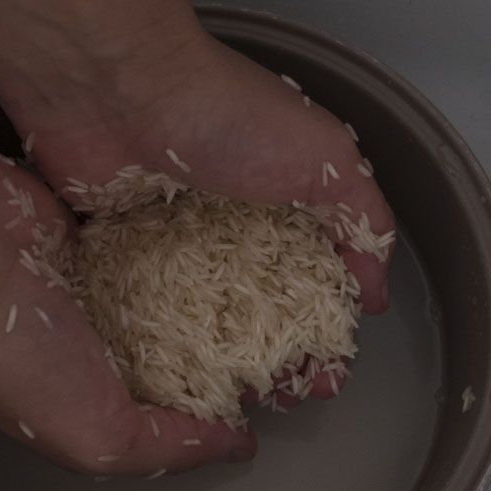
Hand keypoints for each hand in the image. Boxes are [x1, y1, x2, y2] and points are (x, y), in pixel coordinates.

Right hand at [0, 144, 256, 475]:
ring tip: (274, 271)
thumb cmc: (8, 353)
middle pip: (180, 346)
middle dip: (229, 339)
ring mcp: (93, 281)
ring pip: (172, 286)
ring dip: (212, 281)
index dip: (226, 403)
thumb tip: (234, 447)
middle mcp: (93, 344)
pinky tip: (232, 228)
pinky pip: (153, 233)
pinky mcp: (92, 227)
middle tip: (289, 322)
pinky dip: (184, 232)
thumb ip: (167, 447)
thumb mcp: (96, 437)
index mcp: (91, 401)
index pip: (174, 410)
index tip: (279, 385)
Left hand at [12, 23, 397, 406]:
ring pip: (202, 317)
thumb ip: (363, 217)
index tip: (332, 368)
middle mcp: (229, 218)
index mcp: (283, 194)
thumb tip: (374, 284)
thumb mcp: (325, 158)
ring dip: (222, 360)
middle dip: (279, 355)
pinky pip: (139, 309)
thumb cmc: (225, 113)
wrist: (116, 90)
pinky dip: (156, 341)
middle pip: (259, 306)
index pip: (316, 275)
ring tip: (238, 401)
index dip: (328, 325)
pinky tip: (174, 380)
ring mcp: (170, 237)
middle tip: (287, 396)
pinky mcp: (118, 248)